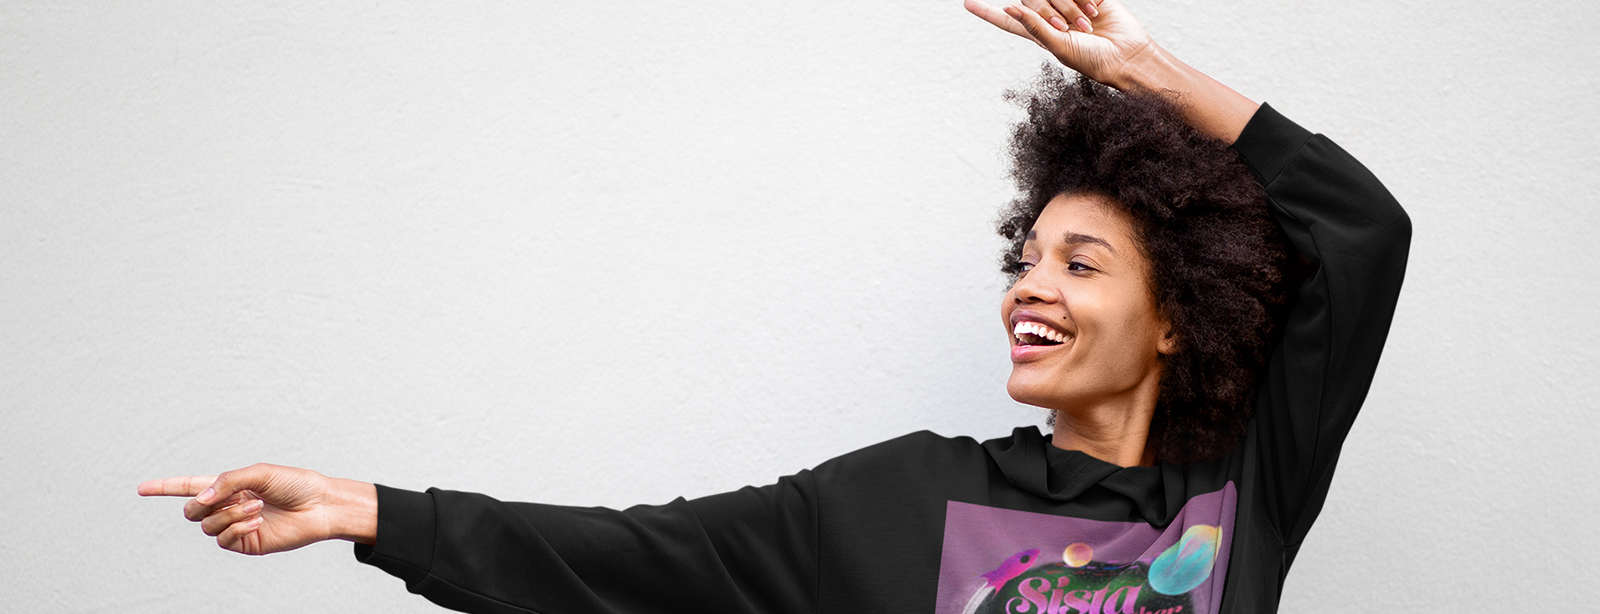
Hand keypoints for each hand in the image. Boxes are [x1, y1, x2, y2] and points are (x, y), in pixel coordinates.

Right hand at [138, 463, 376, 554]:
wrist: (321, 506)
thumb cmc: (295, 484)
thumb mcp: (260, 472)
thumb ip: (227, 480)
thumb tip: (200, 497)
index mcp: (229, 486)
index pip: (190, 487)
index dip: (165, 487)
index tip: (141, 488)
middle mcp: (228, 506)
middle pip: (191, 510)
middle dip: (203, 503)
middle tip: (232, 497)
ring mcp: (235, 526)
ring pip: (207, 525)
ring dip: (229, 514)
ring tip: (257, 506)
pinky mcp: (246, 543)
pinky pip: (223, 540)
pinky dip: (236, 527)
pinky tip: (257, 520)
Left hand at [964, 0, 1156, 88]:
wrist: (1126, 55)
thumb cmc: (1092, 60)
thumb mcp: (1059, 46)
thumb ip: (1035, 27)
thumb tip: (1009, 8)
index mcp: (1040, 34)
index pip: (1007, 21)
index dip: (987, 13)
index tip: (968, 4)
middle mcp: (1052, 18)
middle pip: (1033, 1)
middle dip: (1049, 11)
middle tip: (1069, 27)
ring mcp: (1070, 5)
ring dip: (1070, 7)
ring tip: (1086, 25)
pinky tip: (1095, 10)